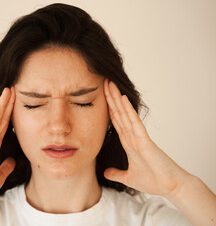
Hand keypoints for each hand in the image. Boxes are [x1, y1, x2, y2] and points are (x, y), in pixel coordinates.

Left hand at [103, 79, 189, 196]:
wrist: (170, 187)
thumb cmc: (153, 181)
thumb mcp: (128, 177)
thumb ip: (117, 173)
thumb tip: (105, 172)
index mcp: (128, 143)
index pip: (115, 121)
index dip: (107, 108)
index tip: (100, 96)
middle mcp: (132, 136)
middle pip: (118, 113)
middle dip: (110, 98)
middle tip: (103, 81)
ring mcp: (138, 136)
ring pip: (125, 114)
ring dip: (116, 99)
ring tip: (109, 84)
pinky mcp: (144, 140)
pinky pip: (134, 122)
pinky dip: (128, 110)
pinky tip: (122, 99)